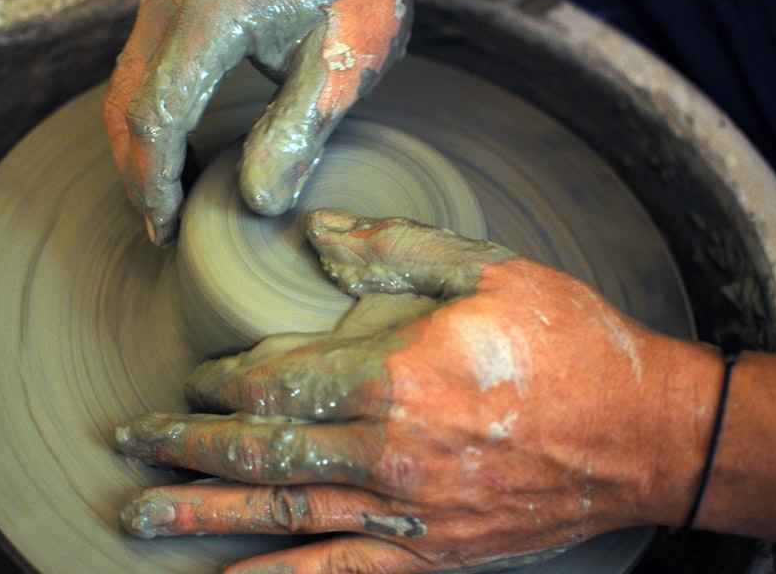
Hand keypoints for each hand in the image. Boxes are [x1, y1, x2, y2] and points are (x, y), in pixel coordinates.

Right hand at [103, 0, 450, 244]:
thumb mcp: (345, 66)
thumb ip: (298, 134)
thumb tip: (257, 203)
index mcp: (213, 12)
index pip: (159, 114)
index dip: (156, 179)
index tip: (168, 226)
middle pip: (126, 102)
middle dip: (138, 173)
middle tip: (161, 227)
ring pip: (126, 84)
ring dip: (138, 148)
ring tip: (164, 201)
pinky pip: (141, 65)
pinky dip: (149, 115)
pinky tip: (176, 152)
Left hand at [115, 209, 721, 572]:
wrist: (644, 436)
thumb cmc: (569, 344)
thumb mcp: (490, 269)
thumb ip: (394, 251)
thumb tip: (316, 235)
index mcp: (397, 375)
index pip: (279, 380)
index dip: (224, 382)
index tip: (194, 379)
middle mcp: (390, 451)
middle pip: (263, 451)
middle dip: (188, 447)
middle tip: (131, 444)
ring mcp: (408, 512)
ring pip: (283, 515)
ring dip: (205, 515)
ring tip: (141, 515)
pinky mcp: (433, 555)